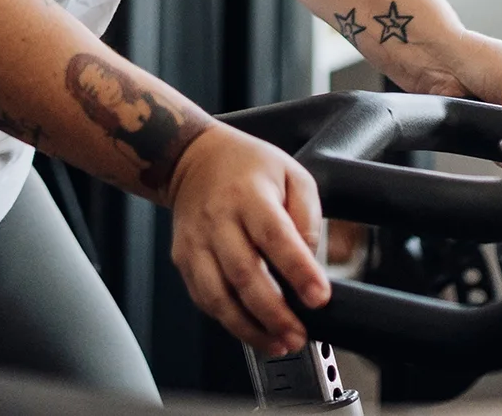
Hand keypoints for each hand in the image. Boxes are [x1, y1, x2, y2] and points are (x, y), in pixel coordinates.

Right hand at [165, 123, 330, 355]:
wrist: (192, 158)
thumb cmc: (246, 167)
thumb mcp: (292, 173)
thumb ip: (308, 215)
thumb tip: (312, 259)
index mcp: (250, 195)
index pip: (275, 236)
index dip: (298, 270)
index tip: (318, 297)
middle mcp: (219, 219)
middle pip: (244, 274)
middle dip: (274, 313)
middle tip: (298, 335)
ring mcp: (196, 242)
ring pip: (218, 295)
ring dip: (248, 327)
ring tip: (277, 343)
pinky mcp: (183, 259)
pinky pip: (204, 298)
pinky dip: (227, 320)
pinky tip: (250, 330)